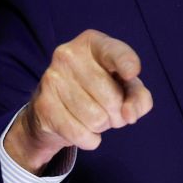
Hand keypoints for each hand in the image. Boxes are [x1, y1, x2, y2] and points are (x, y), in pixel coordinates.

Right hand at [3, 29, 153, 172]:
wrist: (54, 108)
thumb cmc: (99, 91)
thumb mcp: (125, 87)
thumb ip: (139, 97)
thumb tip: (129, 114)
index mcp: (93, 42)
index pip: (114, 51)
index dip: (127, 64)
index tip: (132, 74)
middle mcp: (69, 55)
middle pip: (111, 97)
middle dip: (118, 114)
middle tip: (111, 111)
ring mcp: (53, 78)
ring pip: (96, 118)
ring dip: (102, 126)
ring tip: (94, 116)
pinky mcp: (43, 104)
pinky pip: (79, 133)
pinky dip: (89, 140)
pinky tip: (84, 130)